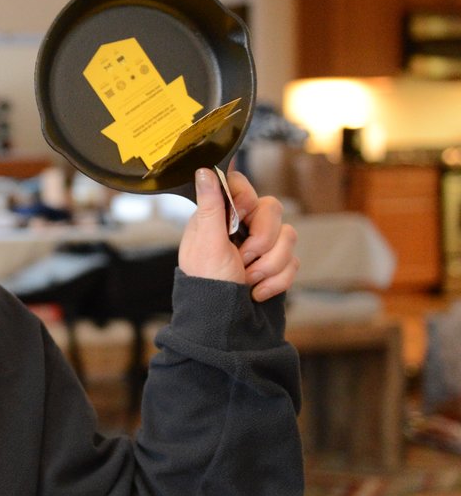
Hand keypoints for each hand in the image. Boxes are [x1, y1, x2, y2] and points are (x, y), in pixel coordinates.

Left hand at [177, 168, 297, 301]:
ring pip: (289, 237)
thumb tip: (201, 169)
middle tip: (242, 259)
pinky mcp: (278, 265)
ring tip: (246, 279)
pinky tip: (257, 292)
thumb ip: (210, 206)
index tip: (239, 218)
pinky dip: (276, 281)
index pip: (241, 185)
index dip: (246, 200)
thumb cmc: (207, 284)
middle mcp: (242, 227)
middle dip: (261, 241)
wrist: (224, 325)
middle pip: (273, 208)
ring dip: (268, 265)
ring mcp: (262, 246)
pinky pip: (294, 262)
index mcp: (219, 216)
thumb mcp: (206, 243)